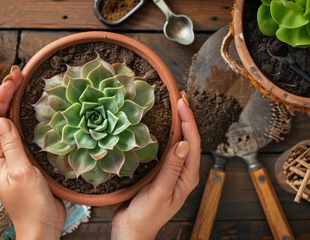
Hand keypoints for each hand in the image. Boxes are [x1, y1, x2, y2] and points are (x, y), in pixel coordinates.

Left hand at [0, 66, 65, 239]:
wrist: (42, 225)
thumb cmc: (30, 203)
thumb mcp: (20, 171)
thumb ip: (11, 144)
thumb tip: (2, 118)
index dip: (0, 96)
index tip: (12, 79)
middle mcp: (2, 153)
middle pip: (1, 117)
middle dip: (7, 94)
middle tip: (19, 74)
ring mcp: (16, 156)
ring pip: (13, 124)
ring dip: (18, 104)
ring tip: (26, 85)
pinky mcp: (29, 160)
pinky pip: (26, 135)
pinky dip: (30, 120)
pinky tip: (38, 112)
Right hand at [111, 96, 200, 239]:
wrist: (131, 230)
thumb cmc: (146, 215)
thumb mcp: (160, 191)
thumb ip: (172, 168)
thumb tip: (184, 143)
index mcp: (187, 176)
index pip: (193, 143)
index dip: (189, 121)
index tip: (181, 102)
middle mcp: (182, 172)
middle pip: (188, 140)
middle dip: (185, 118)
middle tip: (179, 97)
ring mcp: (171, 172)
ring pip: (177, 143)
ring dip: (176, 124)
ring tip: (171, 106)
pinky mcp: (159, 172)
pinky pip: (165, 150)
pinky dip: (164, 135)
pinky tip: (157, 127)